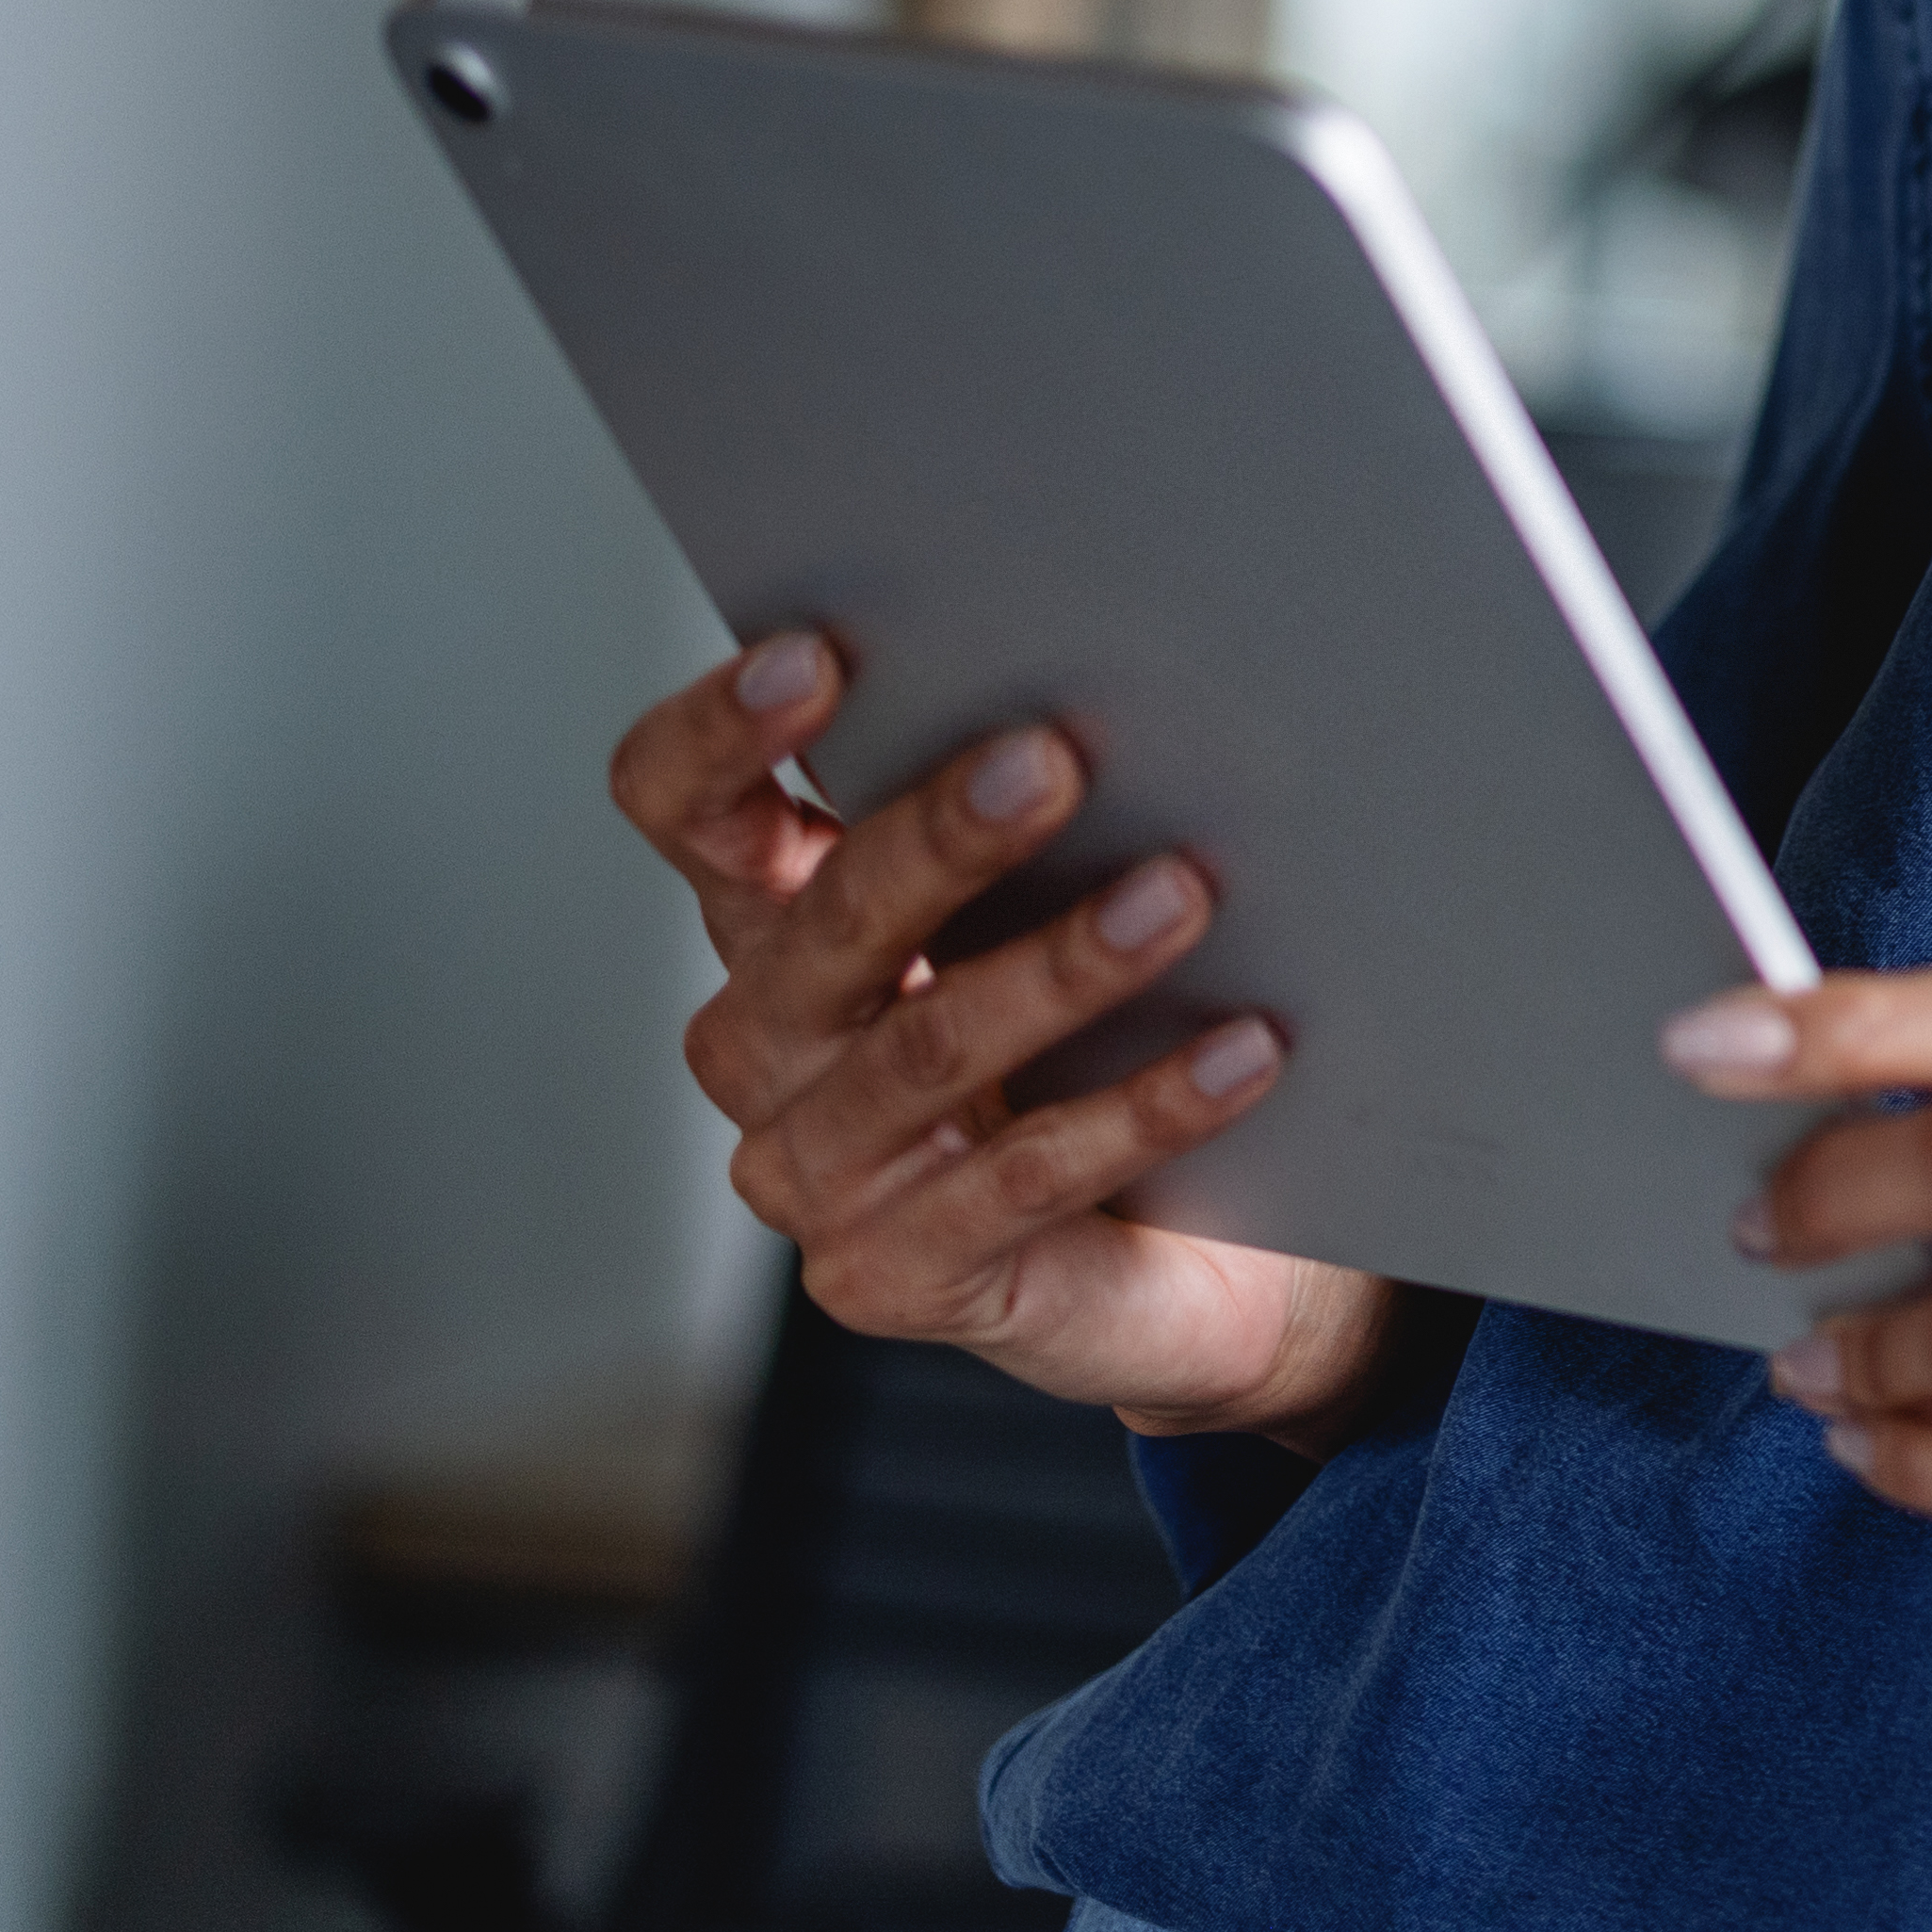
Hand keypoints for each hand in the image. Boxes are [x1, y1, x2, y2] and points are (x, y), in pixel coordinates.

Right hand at [607, 632, 1408, 1444]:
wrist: (1180, 1257)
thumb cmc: (1104, 1038)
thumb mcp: (1051, 905)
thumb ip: (1035, 811)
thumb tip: (1127, 678)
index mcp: (777, 921)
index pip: (687, 810)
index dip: (722, 735)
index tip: (818, 654)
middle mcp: (767, 1044)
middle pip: (822, 923)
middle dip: (938, 835)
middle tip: (1053, 758)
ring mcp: (815, 1172)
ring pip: (926, 1050)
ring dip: (1061, 967)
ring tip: (1181, 893)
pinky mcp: (891, 1276)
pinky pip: (1020, 1180)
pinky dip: (1144, 1107)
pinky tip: (1244, 1050)